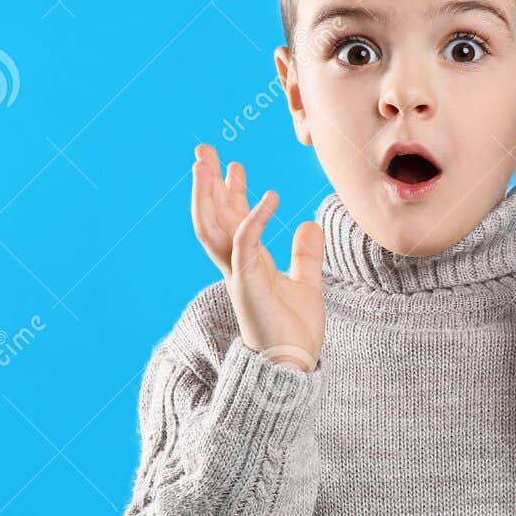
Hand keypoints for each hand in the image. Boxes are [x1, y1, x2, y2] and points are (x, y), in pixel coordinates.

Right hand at [190, 144, 323, 370]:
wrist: (293, 366)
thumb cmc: (295, 332)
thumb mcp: (306, 283)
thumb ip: (305, 255)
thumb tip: (311, 225)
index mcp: (247, 265)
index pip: (231, 221)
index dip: (229, 193)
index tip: (232, 166)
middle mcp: (236, 266)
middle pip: (212, 217)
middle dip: (206, 183)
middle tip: (204, 149)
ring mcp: (237, 274)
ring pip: (212, 226)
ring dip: (208, 192)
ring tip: (208, 161)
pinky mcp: (246, 284)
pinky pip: (245, 243)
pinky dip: (254, 217)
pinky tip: (268, 195)